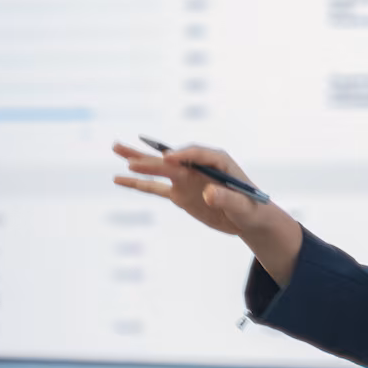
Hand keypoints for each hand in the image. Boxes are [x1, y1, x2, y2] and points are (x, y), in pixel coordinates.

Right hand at [112, 141, 264, 232]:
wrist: (248, 219)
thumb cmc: (251, 209)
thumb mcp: (242, 205)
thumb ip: (227, 198)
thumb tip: (209, 194)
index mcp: (218, 161)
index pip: (198, 154)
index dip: (183, 156)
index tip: (168, 160)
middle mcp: (198, 166)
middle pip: (172, 159)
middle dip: (151, 157)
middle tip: (129, 158)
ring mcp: (186, 179)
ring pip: (159, 168)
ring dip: (137, 160)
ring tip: (116, 148)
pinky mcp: (179, 193)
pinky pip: (155, 188)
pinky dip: (137, 184)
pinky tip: (118, 179)